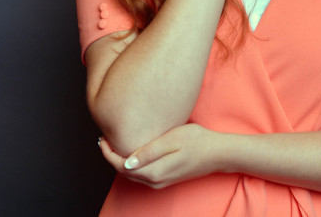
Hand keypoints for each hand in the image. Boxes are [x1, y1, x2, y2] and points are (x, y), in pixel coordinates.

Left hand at [98, 124, 226, 188]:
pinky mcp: (165, 179)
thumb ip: (148, 152)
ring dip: (120, 160)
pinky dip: (131, 164)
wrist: (218, 154)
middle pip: (123, 172)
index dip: (108, 153)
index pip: (121, 166)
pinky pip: (141, 174)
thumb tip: (126, 162)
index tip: (102, 138)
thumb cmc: (197, 141)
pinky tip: (131, 151)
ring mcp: (160, 182)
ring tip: (114, 143)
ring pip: (132, 175)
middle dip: (111, 156)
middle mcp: (155, 181)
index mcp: (154, 171)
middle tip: (104, 138)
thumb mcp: (172, 140)